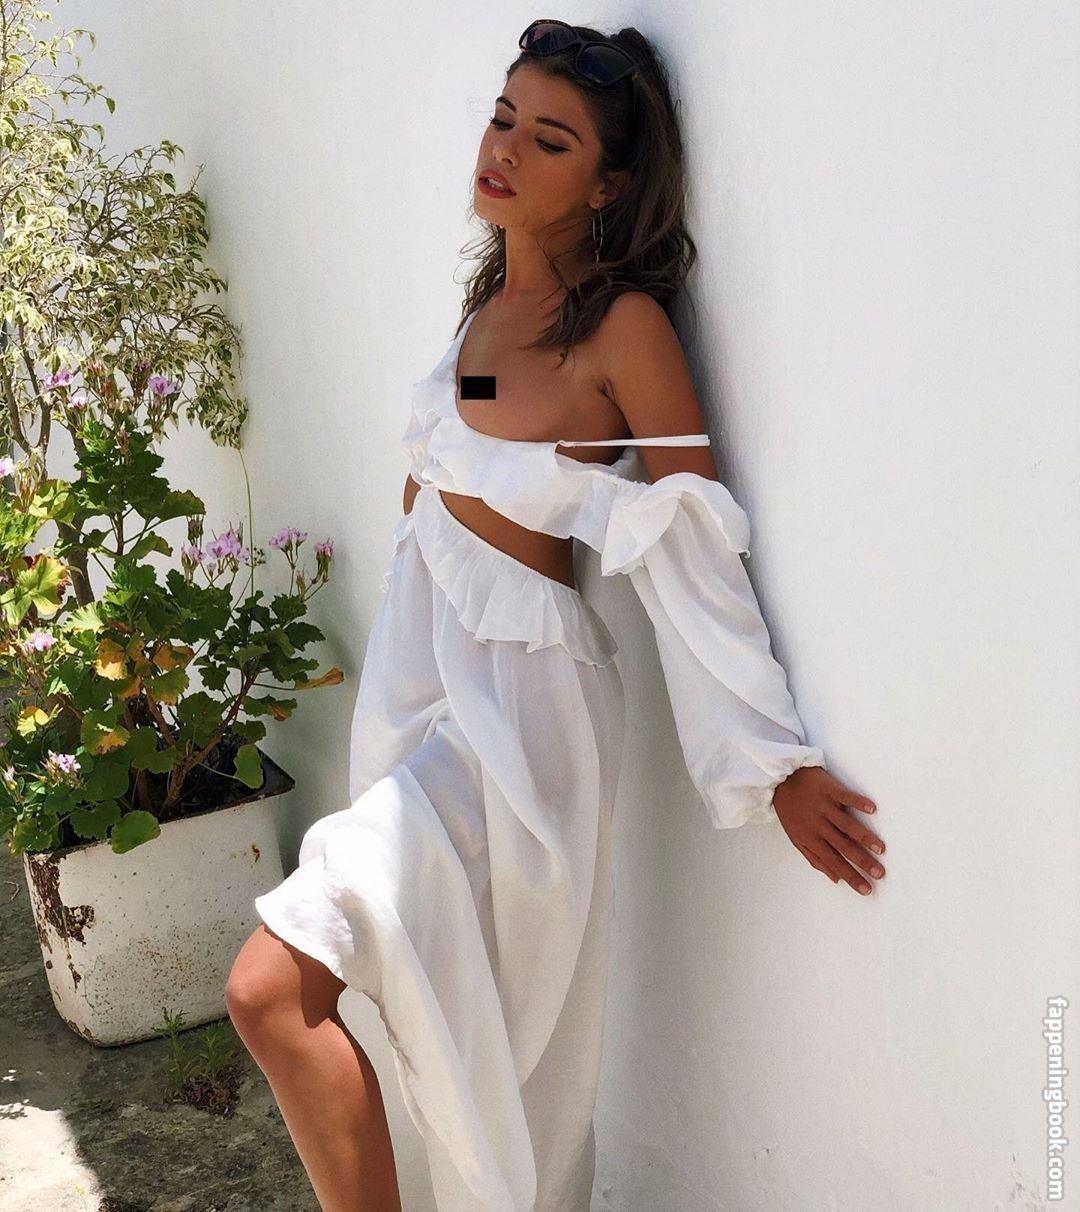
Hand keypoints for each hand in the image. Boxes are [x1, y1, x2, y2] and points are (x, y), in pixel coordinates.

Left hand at [772, 765, 885, 895]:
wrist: (780, 779)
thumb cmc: (791, 810)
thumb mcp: (796, 838)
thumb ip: (815, 859)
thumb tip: (835, 879)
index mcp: (811, 839)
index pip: (834, 862)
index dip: (851, 877)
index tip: (866, 889)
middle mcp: (818, 825)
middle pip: (844, 847)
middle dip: (863, 862)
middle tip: (880, 873)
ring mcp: (824, 807)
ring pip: (847, 825)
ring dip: (864, 837)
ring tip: (880, 848)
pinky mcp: (829, 789)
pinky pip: (845, 797)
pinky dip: (858, 802)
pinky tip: (871, 809)